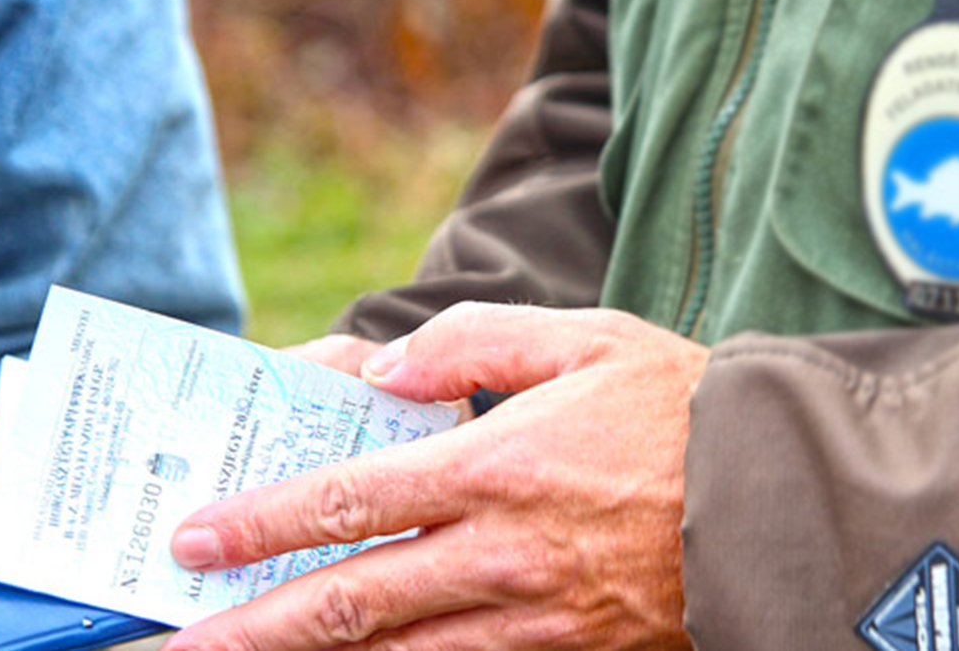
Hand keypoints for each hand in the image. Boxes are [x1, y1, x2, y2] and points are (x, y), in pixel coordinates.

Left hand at [164, 303, 706, 650]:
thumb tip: (382, 370)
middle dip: (252, 627)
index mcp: (497, 466)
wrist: (785, 499)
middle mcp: (502, 554)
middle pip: (352, 601)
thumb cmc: (680, 409)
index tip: (195, 541)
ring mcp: (534, 618)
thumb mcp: (583, 338)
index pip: (351, 500)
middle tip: (172, 644)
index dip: (263, 524)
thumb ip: (473, 343)